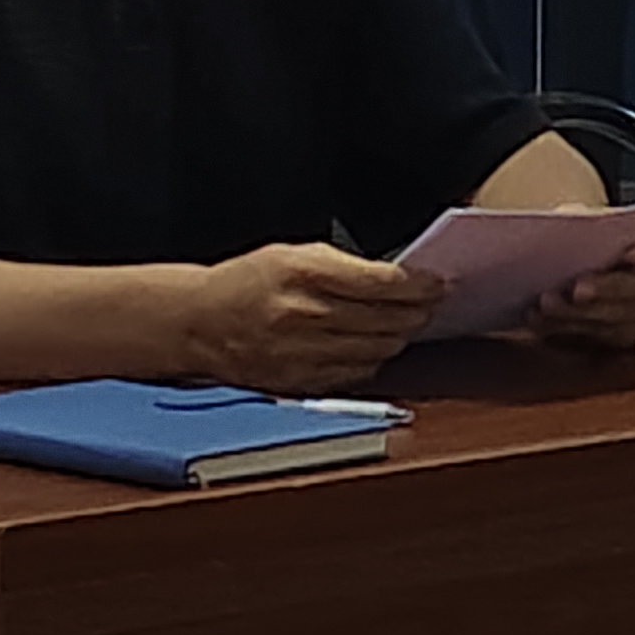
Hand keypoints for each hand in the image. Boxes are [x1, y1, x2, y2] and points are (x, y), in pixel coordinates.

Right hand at [180, 241, 443, 392]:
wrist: (198, 323)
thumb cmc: (245, 283)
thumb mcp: (291, 253)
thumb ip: (342, 265)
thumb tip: (394, 279)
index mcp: (303, 273)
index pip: (383, 284)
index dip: (420, 285)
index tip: (436, 282)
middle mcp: (306, 314)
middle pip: (389, 320)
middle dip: (418, 311)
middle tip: (430, 302)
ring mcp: (304, 352)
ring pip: (380, 350)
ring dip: (400, 337)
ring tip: (406, 323)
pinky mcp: (303, 381)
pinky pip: (358, 374)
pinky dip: (373, 359)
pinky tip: (375, 345)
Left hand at [529, 227, 634, 355]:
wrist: (574, 257)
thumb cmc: (585, 234)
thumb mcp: (584, 218)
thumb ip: (585, 222)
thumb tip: (566, 228)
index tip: (630, 252)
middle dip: (608, 289)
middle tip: (576, 288)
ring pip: (623, 321)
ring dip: (581, 315)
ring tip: (546, 304)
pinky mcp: (624, 338)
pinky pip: (601, 340)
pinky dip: (567, 330)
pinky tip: (540, 320)